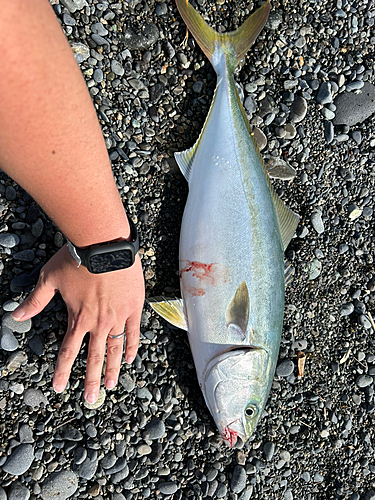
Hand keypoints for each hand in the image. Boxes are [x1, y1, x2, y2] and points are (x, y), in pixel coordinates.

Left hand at [11, 245, 144, 402]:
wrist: (104, 244)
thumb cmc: (76, 260)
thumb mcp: (49, 278)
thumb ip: (35, 301)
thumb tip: (15, 316)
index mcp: (78, 319)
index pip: (69, 352)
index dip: (64, 372)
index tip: (60, 388)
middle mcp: (98, 323)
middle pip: (95, 358)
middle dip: (92, 381)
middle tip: (92, 400)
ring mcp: (118, 316)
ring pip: (116, 349)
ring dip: (114, 370)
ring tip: (113, 386)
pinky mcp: (134, 307)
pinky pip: (134, 332)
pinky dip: (132, 347)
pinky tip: (131, 359)